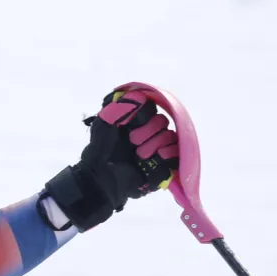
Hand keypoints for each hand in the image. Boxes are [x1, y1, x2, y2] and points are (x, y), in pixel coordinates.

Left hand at [41, 90, 179, 230]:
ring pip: (170, 136)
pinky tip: (153, 157)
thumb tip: (135, 96)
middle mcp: (150, 132)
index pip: (151, 107)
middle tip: (132, 140)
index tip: (130, 121)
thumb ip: (116, 109)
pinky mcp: (164, 164)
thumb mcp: (103, 126)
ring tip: (139, 154)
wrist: (101, 179)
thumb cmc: (100, 151)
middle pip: (162, 121)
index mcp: (136, 120)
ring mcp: (159, 148)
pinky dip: (166, 153)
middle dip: (147, 130)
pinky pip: (176, 153)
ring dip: (153, 144)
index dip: (143, 113)